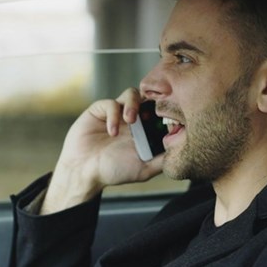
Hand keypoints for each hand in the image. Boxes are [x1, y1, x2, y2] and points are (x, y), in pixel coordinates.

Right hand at [42, 88, 163, 213]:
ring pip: (132, 94)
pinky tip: (112, 132)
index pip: (160, 112)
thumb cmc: (113, 172)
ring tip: (130, 121)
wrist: (84, 172)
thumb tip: (183, 151)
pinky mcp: (99, 110)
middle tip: (151, 115)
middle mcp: (132, 119)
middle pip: (149, 97)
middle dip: (152, 102)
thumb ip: (162, 160)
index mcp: (145, 130)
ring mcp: (116, 113)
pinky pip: (111, 103)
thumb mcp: (144, 169)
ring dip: (133, 104)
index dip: (166, 111)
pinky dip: (113, 115)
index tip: (169, 119)